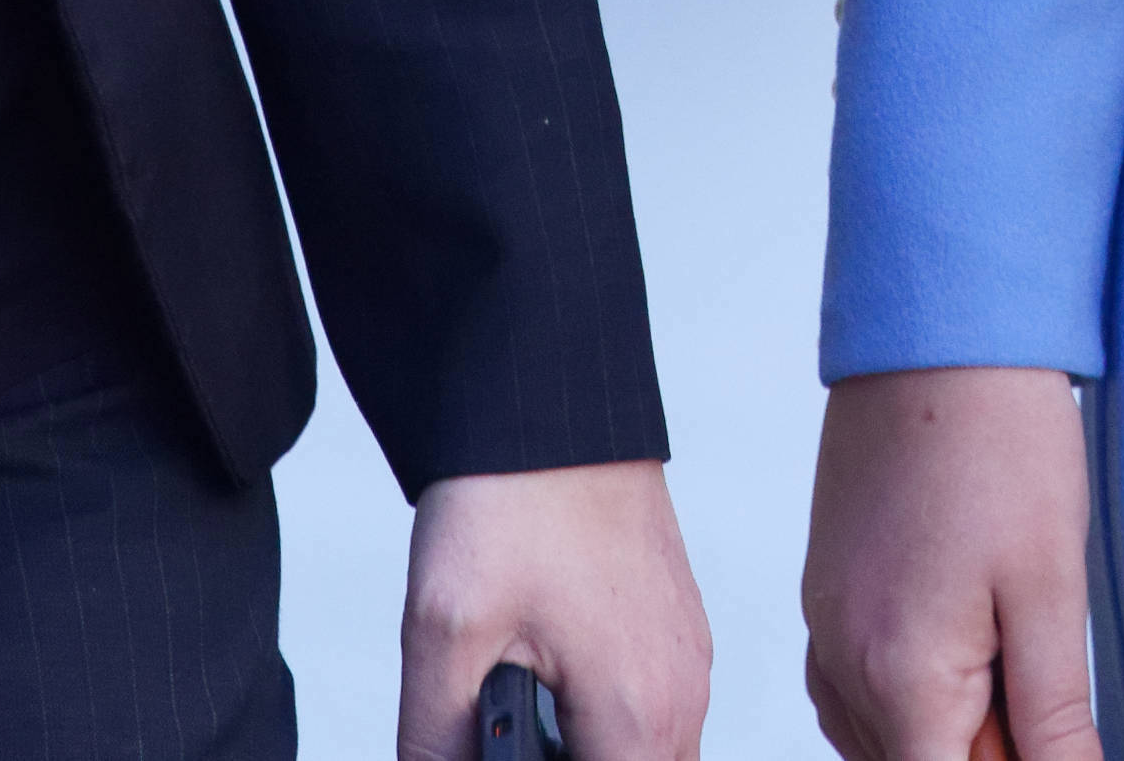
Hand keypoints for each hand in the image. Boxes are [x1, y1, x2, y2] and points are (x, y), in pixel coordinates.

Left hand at [403, 461, 704, 760]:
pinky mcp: (674, 627)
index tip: (494, 754)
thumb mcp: (447, 635)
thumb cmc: (514, 495)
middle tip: (500, 735)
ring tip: (515, 711)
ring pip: (648, 756)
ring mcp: (686, 657)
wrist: (552, 399)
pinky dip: (605, 722)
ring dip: (588, 751)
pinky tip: (543, 687)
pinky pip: (653, 712)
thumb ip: (437, 744)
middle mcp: (682, 691)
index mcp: (639, 712)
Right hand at [804, 366, 1095, 760]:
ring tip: (1016, 659)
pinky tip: (969, 656)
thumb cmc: (1000, 439)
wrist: (936, 332)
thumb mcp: (1051, 588)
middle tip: (1042, 681)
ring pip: (885, 741)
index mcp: (898, 675)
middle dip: (986, 751)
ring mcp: (825, 628)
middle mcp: (843, 663)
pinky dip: (913, 701)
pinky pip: (859, 694)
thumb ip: (1053, 717)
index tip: (1047, 733)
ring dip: (952, 730)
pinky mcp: (827, 596)